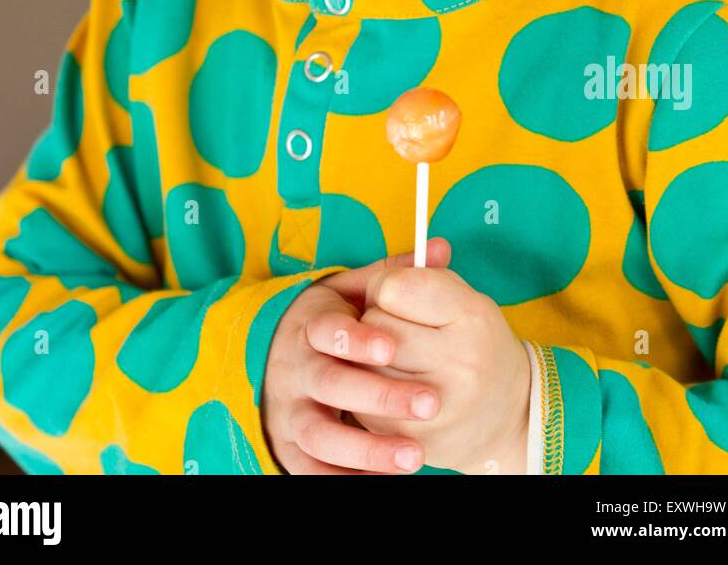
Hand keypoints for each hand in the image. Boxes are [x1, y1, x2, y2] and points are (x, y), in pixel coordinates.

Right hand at [260, 242, 450, 474]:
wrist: (286, 363)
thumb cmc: (337, 326)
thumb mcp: (356, 294)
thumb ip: (395, 275)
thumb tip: (441, 248)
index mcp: (310, 326)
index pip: (327, 330)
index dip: (357, 339)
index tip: (392, 346)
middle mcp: (295, 369)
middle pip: (328, 382)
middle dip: (378, 394)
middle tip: (430, 402)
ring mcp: (291, 411)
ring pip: (320, 434)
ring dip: (367, 449)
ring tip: (416, 456)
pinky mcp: (293, 449)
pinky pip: (312, 471)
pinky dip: (345, 478)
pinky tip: (387, 480)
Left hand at [324, 241, 530, 474]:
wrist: (510, 417)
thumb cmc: (477, 345)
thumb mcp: (465, 301)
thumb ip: (430, 274)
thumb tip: (423, 240)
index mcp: (472, 316)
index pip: (395, 287)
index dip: (386, 286)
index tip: (394, 293)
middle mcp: (460, 362)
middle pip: (375, 326)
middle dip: (375, 323)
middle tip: (395, 329)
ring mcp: (439, 406)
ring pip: (365, 367)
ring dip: (368, 360)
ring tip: (397, 360)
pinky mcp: (416, 440)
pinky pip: (365, 407)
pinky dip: (370, 397)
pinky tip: (394, 391)